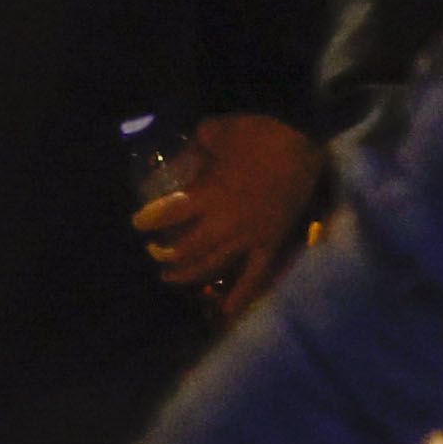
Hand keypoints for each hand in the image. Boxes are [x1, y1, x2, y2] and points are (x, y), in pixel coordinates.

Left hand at [138, 108, 316, 307]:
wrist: (304, 140)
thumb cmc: (259, 133)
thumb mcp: (215, 131)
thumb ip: (196, 145)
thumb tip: (185, 151)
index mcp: (209, 194)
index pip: (169, 213)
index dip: (149, 221)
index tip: (138, 224)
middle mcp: (225, 221)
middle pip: (187, 248)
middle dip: (165, 254)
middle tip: (153, 253)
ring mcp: (249, 236)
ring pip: (213, 265)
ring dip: (189, 274)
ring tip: (170, 278)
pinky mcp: (271, 243)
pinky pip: (255, 276)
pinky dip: (241, 296)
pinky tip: (226, 312)